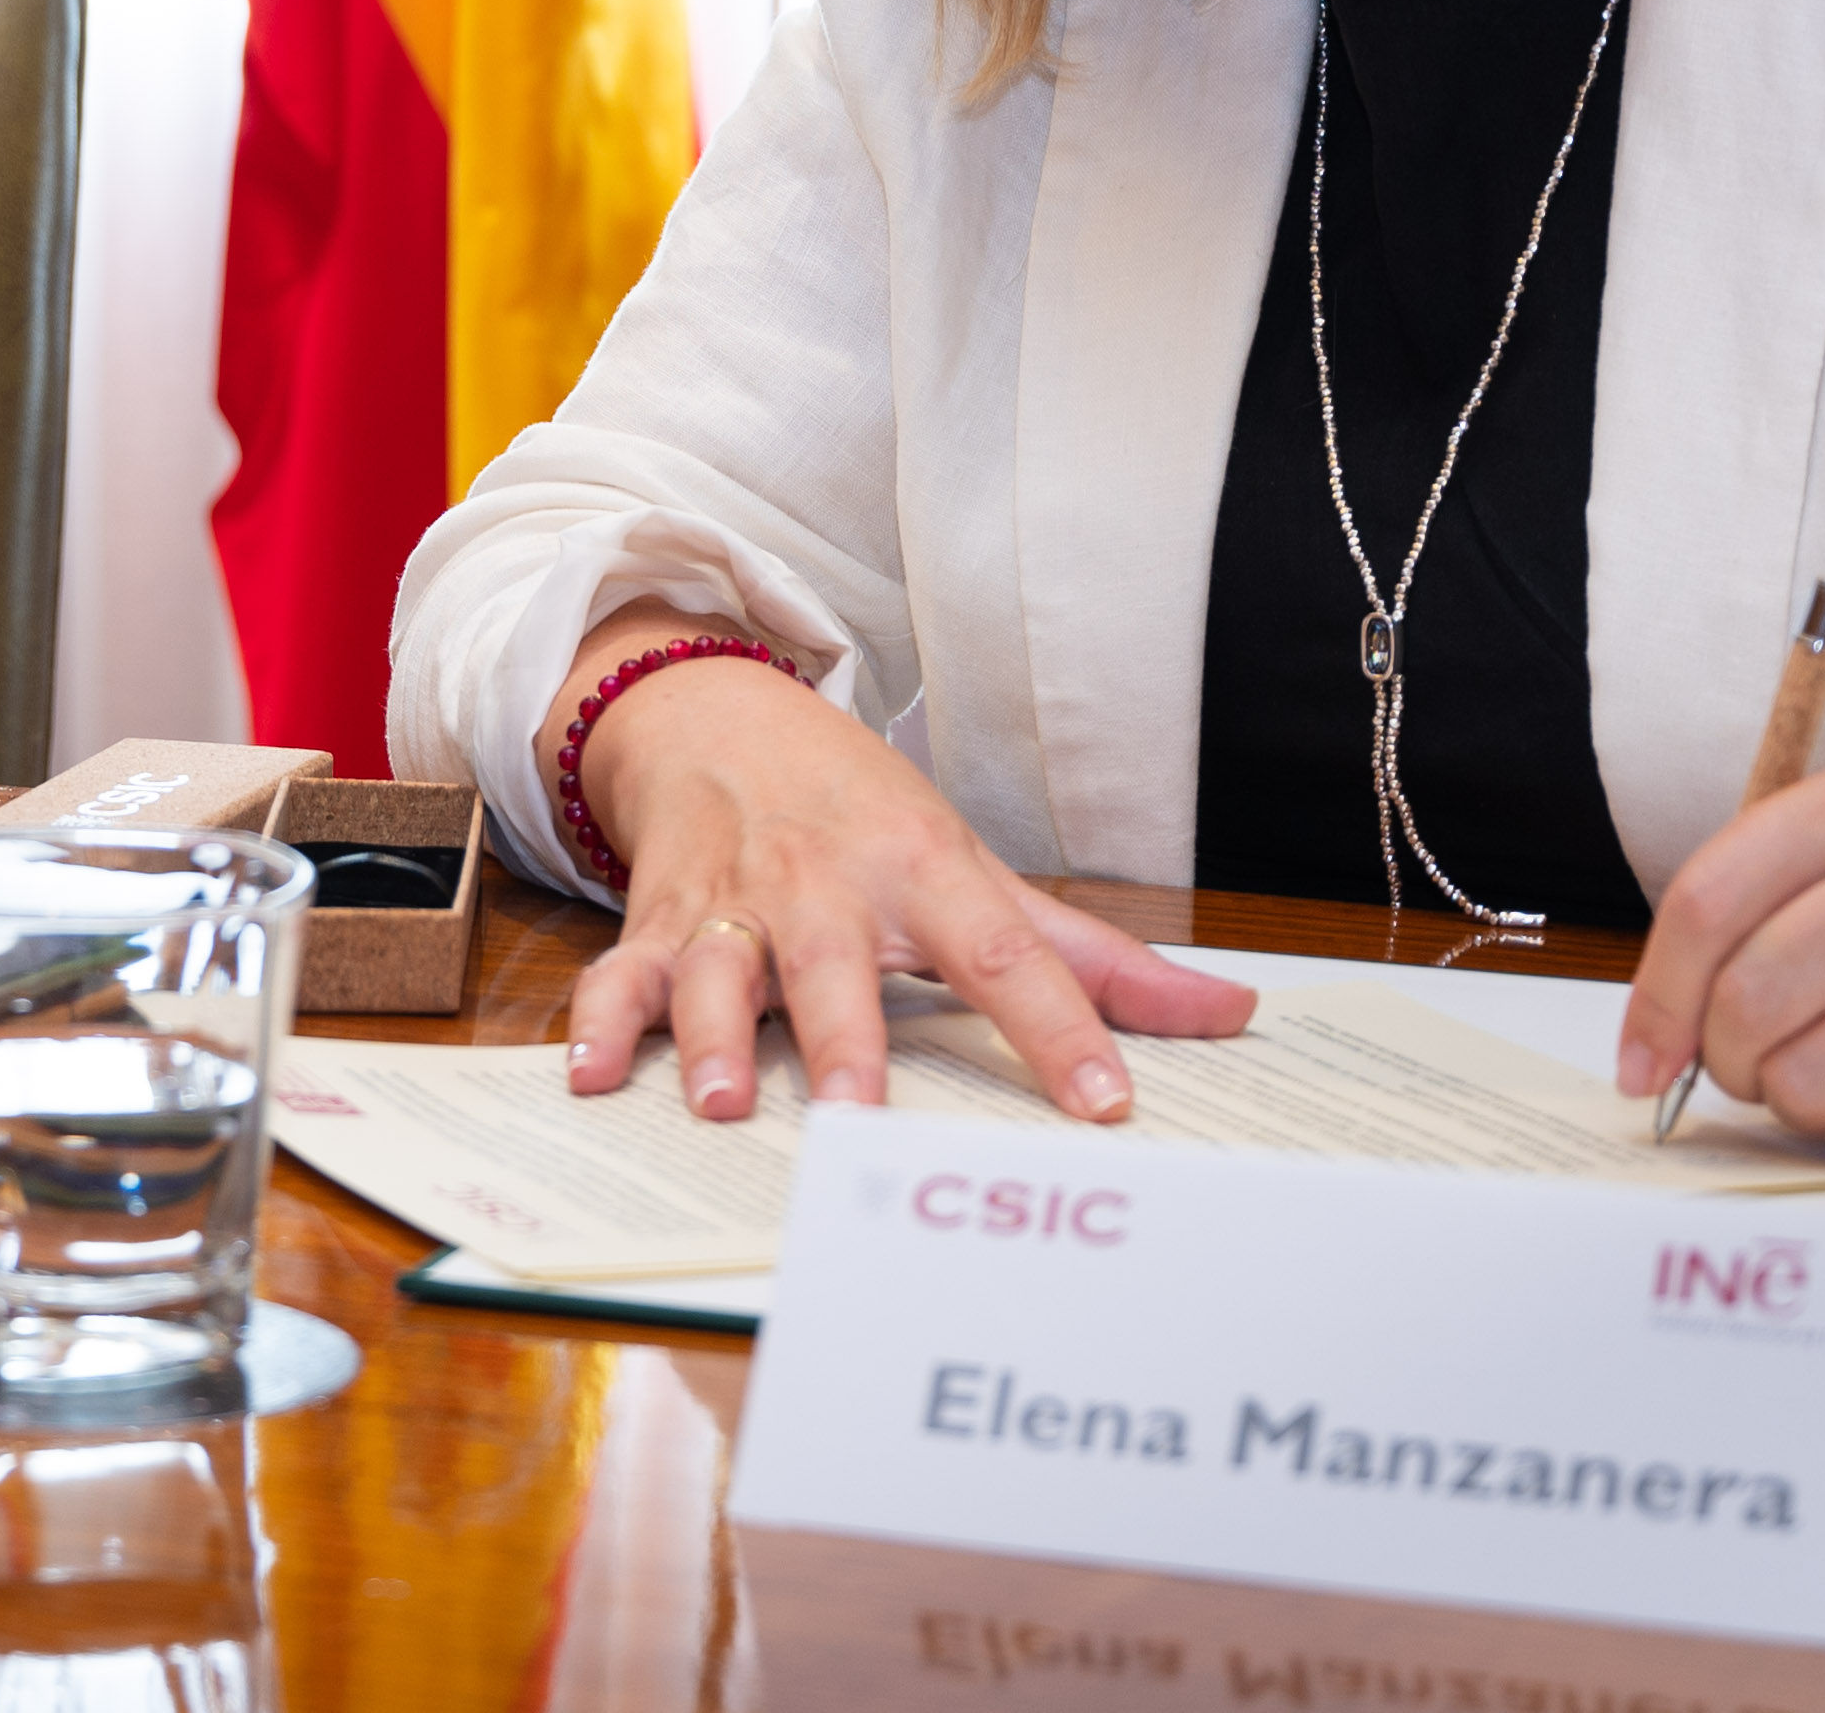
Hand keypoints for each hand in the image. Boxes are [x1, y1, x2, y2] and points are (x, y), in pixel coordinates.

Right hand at [551, 612, 1254, 1126]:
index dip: (1059, 1029)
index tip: (1104, 1104)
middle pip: (839, 965)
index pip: (1004, 954)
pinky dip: (603, 1024)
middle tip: (860, 1112)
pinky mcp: (660, 919)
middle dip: (846, 1038)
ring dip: (715, 1034)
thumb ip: (1095, 960)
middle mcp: (826, 885)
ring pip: (719, 969)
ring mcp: (735, 903)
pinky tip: (595, 1077)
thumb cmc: (864, 812)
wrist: (718, 712)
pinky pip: (623, 974)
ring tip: (724, 1102)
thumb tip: (1229, 1015)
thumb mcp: (978, 869)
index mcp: (924, 872)